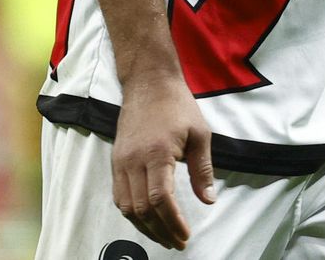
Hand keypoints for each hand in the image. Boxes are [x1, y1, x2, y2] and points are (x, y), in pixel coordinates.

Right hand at [110, 73, 215, 249]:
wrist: (148, 82)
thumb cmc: (177, 105)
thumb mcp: (200, 134)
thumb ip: (203, 170)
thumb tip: (209, 200)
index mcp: (156, 153)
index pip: (161, 199)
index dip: (173, 222)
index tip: (185, 235)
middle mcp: (133, 161)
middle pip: (142, 209)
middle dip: (160, 231)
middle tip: (177, 242)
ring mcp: (121, 162)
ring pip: (127, 207)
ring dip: (145, 227)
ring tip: (164, 236)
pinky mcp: (115, 161)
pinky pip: (119, 196)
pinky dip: (133, 213)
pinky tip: (147, 219)